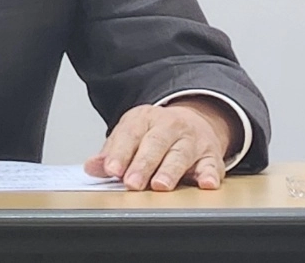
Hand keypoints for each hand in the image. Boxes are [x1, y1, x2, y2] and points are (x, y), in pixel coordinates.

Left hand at [84, 98, 237, 190]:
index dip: (120, 153)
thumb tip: (92, 167)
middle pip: (155, 144)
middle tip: (132, 183)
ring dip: (169, 170)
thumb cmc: (156, 133)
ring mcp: (191, 140)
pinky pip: (212, 165)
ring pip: (181, 154)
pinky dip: (210, 174)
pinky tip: (206, 183)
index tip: (112, 169)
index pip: (130, 134)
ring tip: (160, 185)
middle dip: (143, 164)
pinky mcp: (211, 155)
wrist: (194, 119)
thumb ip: (112, 152)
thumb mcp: (131, 135)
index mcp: (144, 118)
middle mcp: (169, 126)